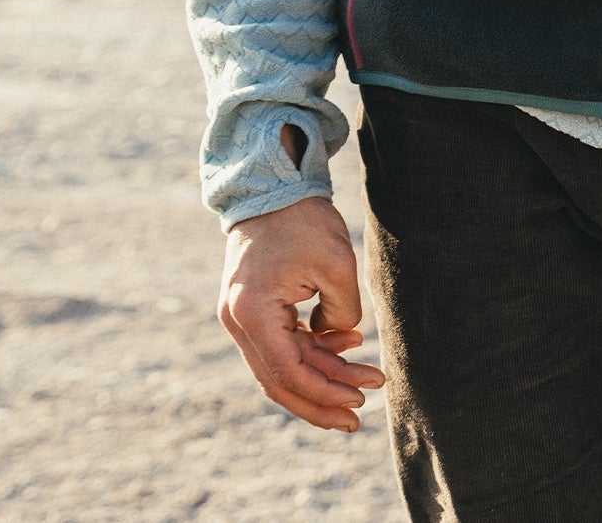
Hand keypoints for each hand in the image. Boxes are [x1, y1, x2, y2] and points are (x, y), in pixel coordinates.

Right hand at [219, 195, 384, 431]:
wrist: (272, 184)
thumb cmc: (303, 219)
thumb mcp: (337, 265)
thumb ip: (342, 314)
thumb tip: (339, 341)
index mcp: (252, 313)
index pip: (288, 373)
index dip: (325, 392)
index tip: (360, 400)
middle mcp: (237, 321)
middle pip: (279, 380)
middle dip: (321, 399)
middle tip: (358, 416)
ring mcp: (240, 315)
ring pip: (281, 364)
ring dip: (322, 373)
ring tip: (365, 380)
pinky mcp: (252, 307)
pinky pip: (281, 342)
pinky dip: (313, 348)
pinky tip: (348, 342)